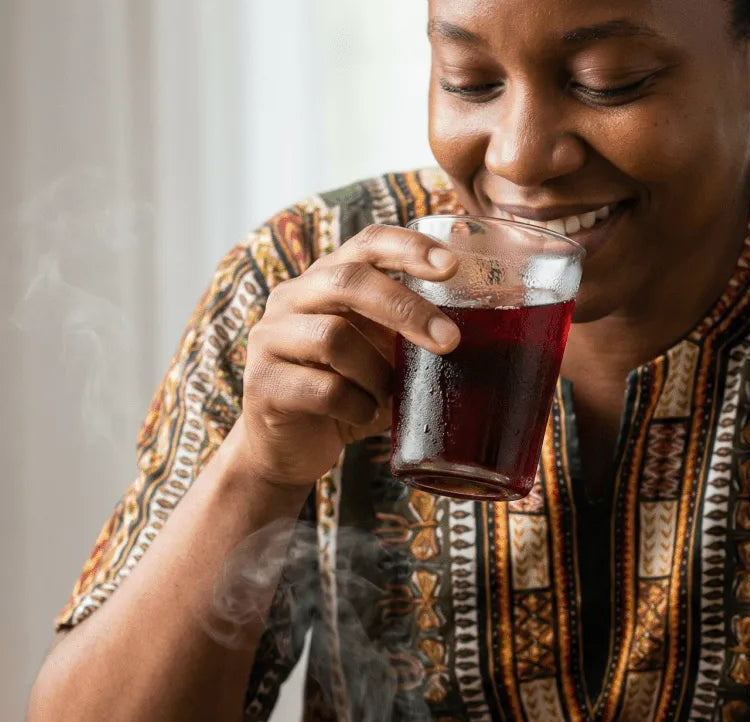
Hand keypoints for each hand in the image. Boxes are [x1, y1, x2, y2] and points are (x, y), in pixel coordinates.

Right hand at [233, 224, 460, 490]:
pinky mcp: (264, 386)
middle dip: (406, 308)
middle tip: (450, 341)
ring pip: (334, 338)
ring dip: (378, 372)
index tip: (451, 265)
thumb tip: (485, 336)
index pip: (364, 243)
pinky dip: (357, 406)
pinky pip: (323, 389)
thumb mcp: (381, 360)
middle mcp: (291, 299)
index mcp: (324, 282)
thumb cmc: (345, 397)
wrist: (288, 450)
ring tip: (391, 395)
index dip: (408, 247)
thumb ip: (410, 341)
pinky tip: (365, 415)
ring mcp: (270, 340)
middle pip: (347, 281)